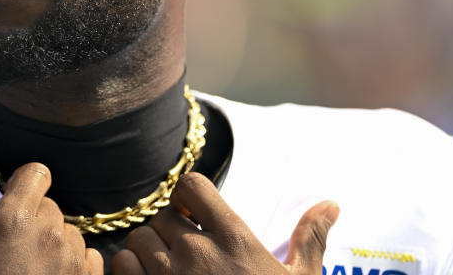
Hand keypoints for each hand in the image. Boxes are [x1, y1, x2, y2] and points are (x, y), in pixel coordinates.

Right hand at [0, 162, 103, 273]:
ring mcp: (73, 264)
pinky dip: (73, 266)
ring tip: (26, 269)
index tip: (10, 198)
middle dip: (31, 219)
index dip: (23, 182)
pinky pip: (89, 260)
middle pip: (50, 207)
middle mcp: (50, 236)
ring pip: (69, 234)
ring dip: (52, 244)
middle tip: (7, 247)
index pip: (37, 174)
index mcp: (13, 221)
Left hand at [111, 172, 338, 274]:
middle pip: (161, 215)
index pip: (193, 186)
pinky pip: (121, 267)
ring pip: (137, 240)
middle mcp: (197, 251)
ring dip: (146, 252)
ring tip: (167, 273)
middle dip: (169, 231)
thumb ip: (309, 239)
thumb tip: (331, 204)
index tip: (193, 216)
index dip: (187, 197)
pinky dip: (129, 272)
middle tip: (184, 255)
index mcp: (234, 238)